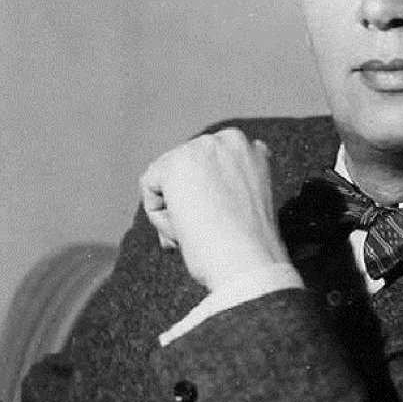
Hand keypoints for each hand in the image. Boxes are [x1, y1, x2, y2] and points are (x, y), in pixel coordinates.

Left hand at [139, 128, 289, 290]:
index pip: (209, 166)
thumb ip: (223, 189)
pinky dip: (159, 217)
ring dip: (173, 210)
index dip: (204, 197)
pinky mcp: (176, 163)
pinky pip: (150, 188)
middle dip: (183, 201)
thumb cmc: (249, 249)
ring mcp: (202, 148)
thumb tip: (184, 201)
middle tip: (196, 236)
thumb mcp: (246, 207)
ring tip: (196, 235)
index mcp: (252, 150)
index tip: (211, 224)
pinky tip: (184, 231)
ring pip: (166, 178)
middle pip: (185, 168)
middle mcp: (229, 140)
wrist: (249, 262)